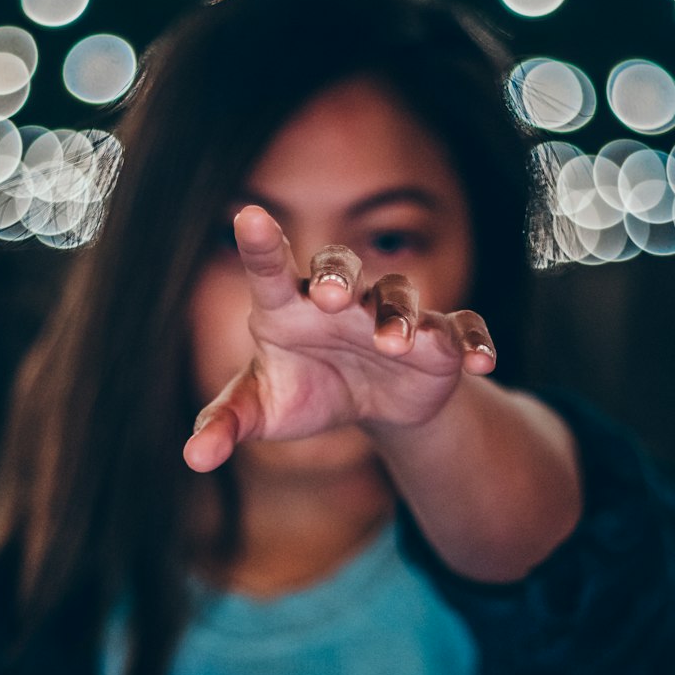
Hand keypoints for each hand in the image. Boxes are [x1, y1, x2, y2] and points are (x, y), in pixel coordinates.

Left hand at [182, 205, 495, 472]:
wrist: (370, 407)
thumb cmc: (306, 390)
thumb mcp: (263, 410)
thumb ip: (226, 423)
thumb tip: (194, 457)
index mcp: (289, 306)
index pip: (271, 270)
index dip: (261, 245)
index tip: (248, 218)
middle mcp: (343, 301)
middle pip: (341, 268)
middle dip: (336, 277)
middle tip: (328, 297)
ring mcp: (392, 316)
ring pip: (400, 297)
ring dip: (399, 316)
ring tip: (394, 345)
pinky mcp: (437, 342)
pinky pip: (462, 330)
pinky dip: (473, 342)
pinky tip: (480, 363)